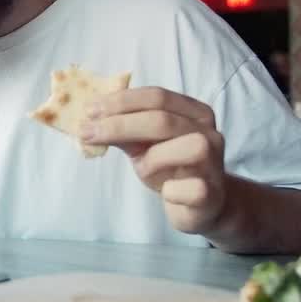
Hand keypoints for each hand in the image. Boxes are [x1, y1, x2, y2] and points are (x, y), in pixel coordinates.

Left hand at [81, 87, 226, 234]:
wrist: (201, 205)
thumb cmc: (170, 167)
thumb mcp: (145, 144)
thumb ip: (125, 129)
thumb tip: (90, 118)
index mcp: (194, 113)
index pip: (157, 96)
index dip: (122, 101)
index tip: (89, 110)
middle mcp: (210, 133)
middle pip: (163, 120)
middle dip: (119, 125)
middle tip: (86, 131)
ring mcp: (214, 164)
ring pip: (187, 148)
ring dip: (153, 158)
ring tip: (142, 167)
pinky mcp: (212, 194)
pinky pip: (191, 188)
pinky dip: (172, 190)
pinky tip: (166, 191)